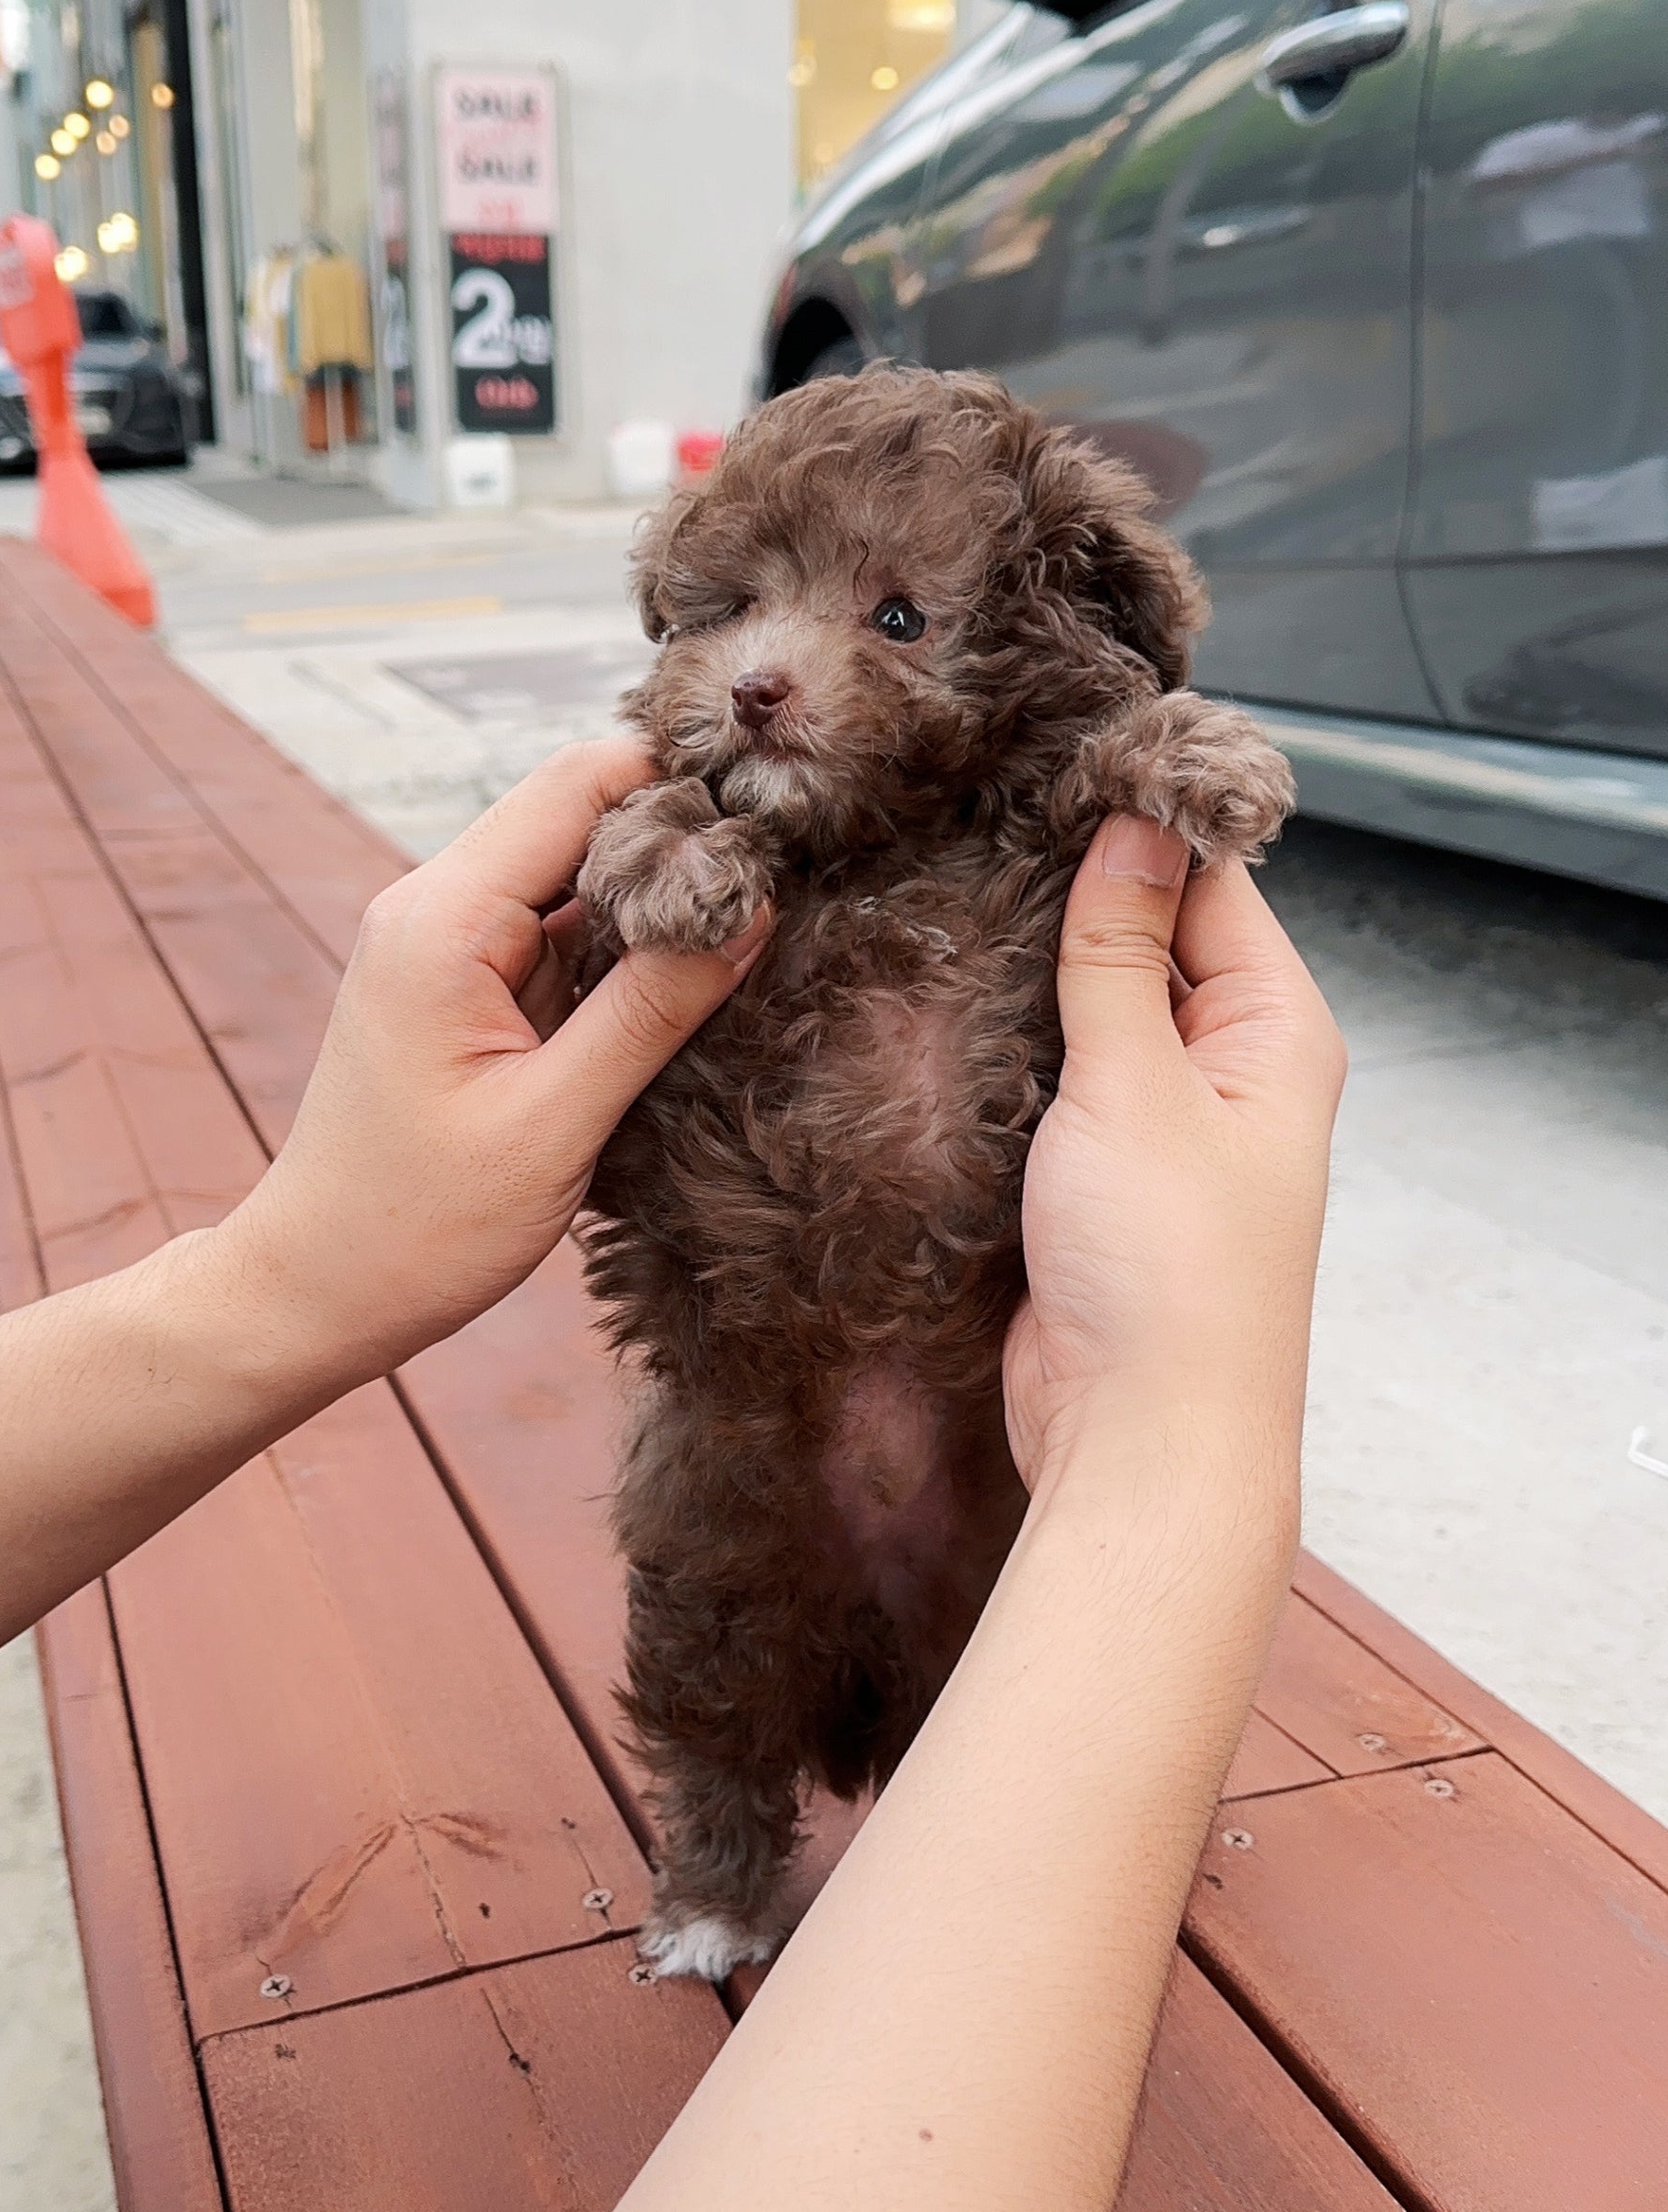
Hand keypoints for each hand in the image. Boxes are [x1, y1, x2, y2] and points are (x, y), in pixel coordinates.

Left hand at [219, 739, 769, 1391]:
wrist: (317, 1289)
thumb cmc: (420, 1224)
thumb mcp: (556, 1121)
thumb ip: (654, 1007)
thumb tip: (752, 908)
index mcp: (445, 918)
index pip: (578, 783)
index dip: (678, 785)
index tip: (767, 827)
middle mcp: (435, 907)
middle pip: (579, 813)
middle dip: (676, 837)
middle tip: (774, 884)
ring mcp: (446, 945)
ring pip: (573, 872)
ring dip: (653, 896)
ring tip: (744, 934)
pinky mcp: (462, 986)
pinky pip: (555, 931)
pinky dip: (619, 946)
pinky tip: (682, 983)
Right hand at [1003, 814, 1344, 1495]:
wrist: (1138, 1443)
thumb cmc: (1169, 1279)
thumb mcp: (1134, 1086)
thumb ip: (1118, 951)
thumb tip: (1131, 825)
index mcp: (1273, 1030)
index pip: (1208, 881)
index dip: (1132, 822)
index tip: (1039, 768)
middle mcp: (1228, 1066)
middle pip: (1147, 936)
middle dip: (1067, 893)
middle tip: (962, 826)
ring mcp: (1162, 1121)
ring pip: (1090, 1007)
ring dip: (1029, 973)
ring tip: (937, 897)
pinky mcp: (1099, 1171)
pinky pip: (1054, 1076)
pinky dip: (1008, 1044)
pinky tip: (943, 1001)